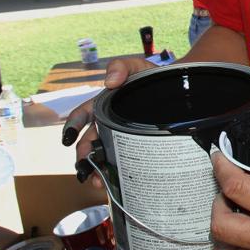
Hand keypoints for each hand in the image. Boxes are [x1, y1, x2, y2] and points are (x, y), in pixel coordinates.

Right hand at [60, 56, 156, 186]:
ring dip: (96, 170)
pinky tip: (116, 183)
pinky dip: (116, 174)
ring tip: (98, 182)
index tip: (69, 139)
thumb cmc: (153, 77)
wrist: (181, 89)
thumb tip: (109, 81)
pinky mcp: (136, 147)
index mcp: (103, 104)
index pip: (81, 116)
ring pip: (102, 156)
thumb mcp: (137, 67)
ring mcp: (121, 136)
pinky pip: (122, 162)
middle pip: (88, 142)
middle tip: (86, 168)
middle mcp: (108, 122)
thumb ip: (121, 66)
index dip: (71, 127)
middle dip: (83, 156)